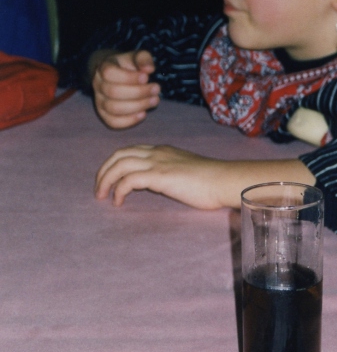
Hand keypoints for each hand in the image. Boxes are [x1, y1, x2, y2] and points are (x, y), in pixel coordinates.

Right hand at [90, 49, 159, 128]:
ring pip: (113, 109)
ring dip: (137, 106)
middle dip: (139, 92)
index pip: (109, 73)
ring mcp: (99, 101)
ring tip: (155, 100)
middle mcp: (98, 85)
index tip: (146, 77)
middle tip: (156, 89)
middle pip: (113, 92)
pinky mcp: (104, 115)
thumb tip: (149, 69)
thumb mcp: (136, 56)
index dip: (129, 77)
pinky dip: (129, 120)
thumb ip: (143, 58)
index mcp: (103, 67)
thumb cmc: (128, 65)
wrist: (116, 74)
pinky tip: (143, 113)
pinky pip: (113, 122)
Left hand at [95, 145, 315, 208]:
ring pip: (119, 164)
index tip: (109, 180)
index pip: (129, 150)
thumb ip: (168, 172)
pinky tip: (119, 202)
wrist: (222, 180)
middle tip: (99, 190)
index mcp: (162, 150)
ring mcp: (157, 162)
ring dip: (106, 180)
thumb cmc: (209, 181)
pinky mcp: (159, 176)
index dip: (115, 163)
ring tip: (102, 196)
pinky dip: (118, 190)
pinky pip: (128, 180)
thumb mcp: (184, 171)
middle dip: (104, 171)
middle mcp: (156, 152)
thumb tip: (157, 182)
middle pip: (119, 154)